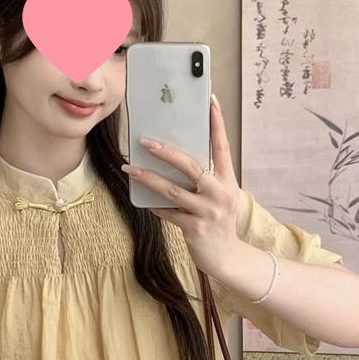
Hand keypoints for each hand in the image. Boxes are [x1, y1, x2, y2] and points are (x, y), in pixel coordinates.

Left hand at [121, 96, 241, 277]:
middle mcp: (219, 193)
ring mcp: (207, 212)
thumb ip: (205, 180)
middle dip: (166, 152)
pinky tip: (142, 199)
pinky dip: (155, 205)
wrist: (227, 258)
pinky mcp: (194, 229)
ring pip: (172, 190)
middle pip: (191, 166)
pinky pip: (168, 213)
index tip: (210, 101)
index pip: (222, 147)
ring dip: (148, 178)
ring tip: (130, 168)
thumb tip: (175, 160)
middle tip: (146, 141)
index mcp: (228, 181)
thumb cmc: (219, 222)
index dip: (217, 124)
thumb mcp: (219, 197)